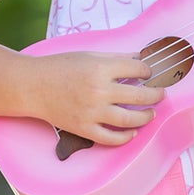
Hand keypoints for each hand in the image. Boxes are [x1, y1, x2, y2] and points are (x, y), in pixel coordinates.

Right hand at [31, 50, 162, 145]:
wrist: (32, 86)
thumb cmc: (60, 67)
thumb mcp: (89, 55)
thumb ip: (117, 58)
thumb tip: (142, 59)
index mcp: (100, 68)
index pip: (138, 69)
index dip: (149, 70)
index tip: (150, 73)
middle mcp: (99, 91)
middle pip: (140, 95)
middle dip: (156, 94)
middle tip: (161, 93)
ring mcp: (92, 113)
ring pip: (130, 119)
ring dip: (146, 116)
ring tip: (151, 113)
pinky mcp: (84, 129)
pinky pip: (111, 138)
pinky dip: (125, 137)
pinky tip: (133, 132)